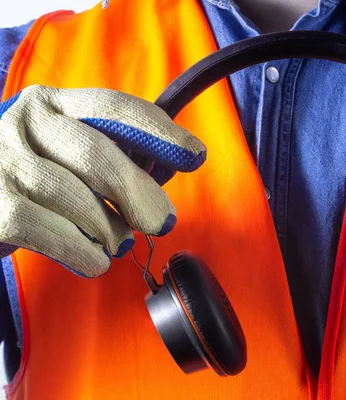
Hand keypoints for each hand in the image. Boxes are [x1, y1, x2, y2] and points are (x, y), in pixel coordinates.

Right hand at [0, 85, 205, 276]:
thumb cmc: (31, 180)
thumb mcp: (65, 153)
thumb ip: (109, 154)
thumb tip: (164, 172)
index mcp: (52, 104)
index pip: (113, 107)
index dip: (159, 131)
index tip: (195, 155)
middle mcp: (24, 123)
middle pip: (98, 155)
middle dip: (139, 193)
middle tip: (162, 221)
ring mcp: (2, 163)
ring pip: (78, 200)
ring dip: (111, 229)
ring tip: (118, 241)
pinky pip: (56, 235)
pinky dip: (86, 253)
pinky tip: (93, 258)